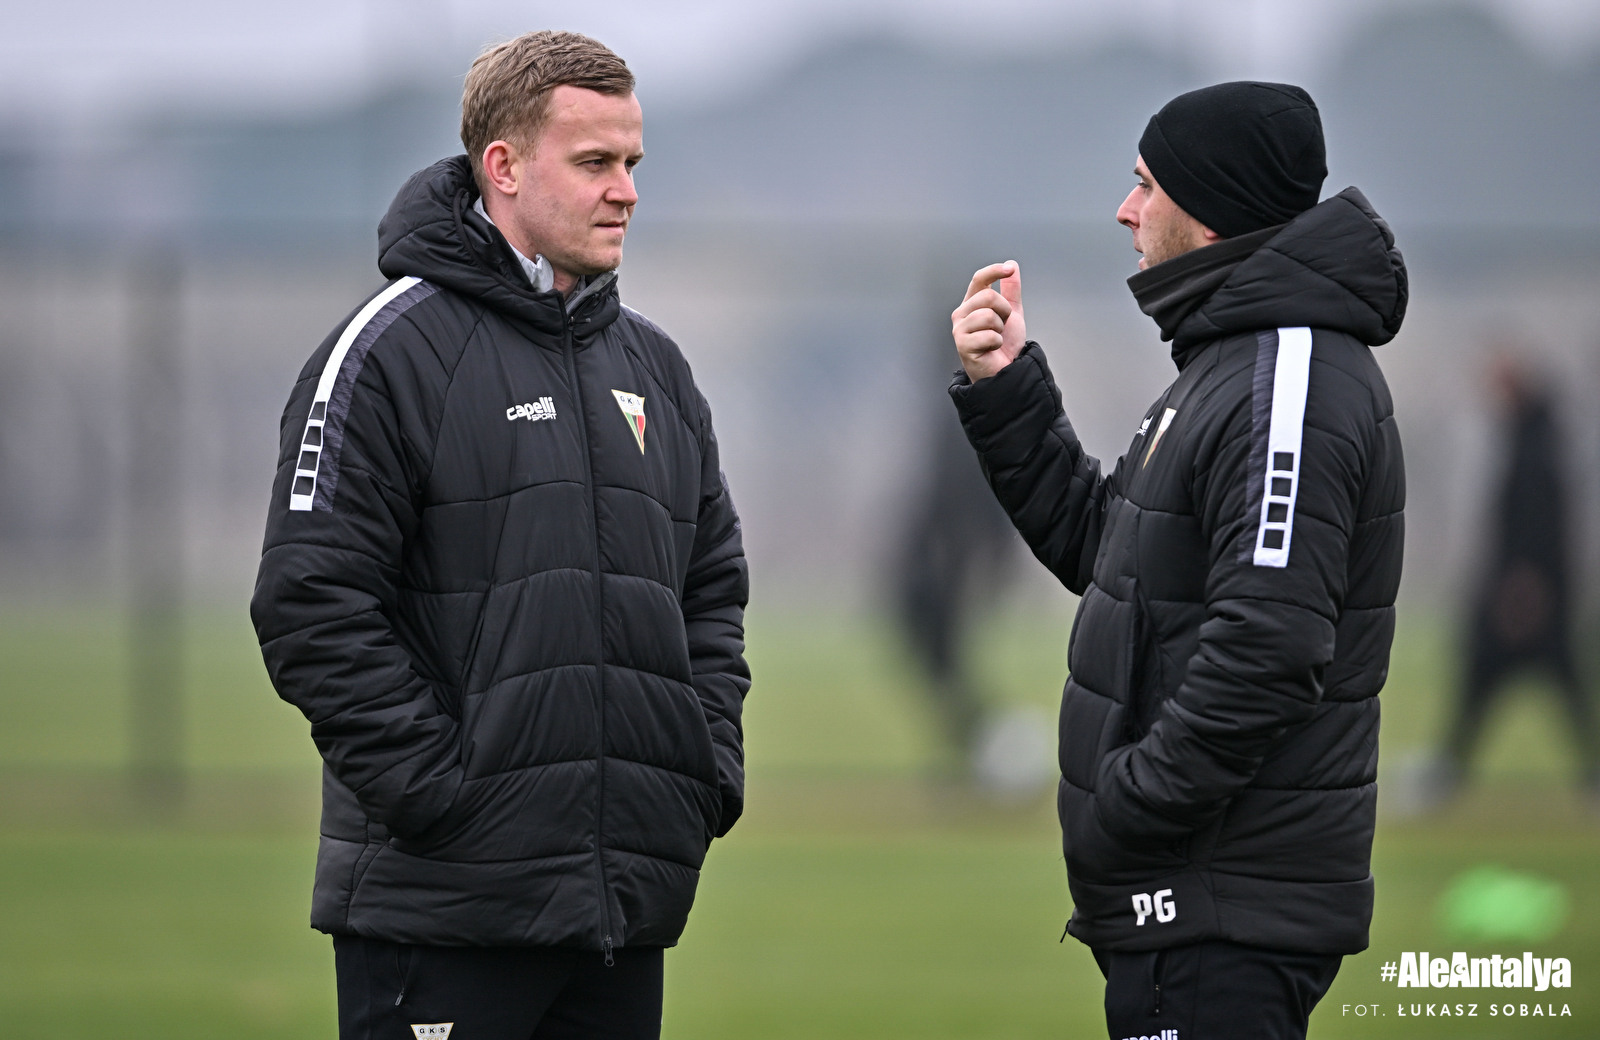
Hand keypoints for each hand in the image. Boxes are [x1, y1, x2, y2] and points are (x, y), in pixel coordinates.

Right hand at [951, 261, 1025, 381]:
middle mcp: (962, 314)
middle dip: (1005, 312)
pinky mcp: (962, 345)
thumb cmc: (1004, 344)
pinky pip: (989, 335)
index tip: (1009, 269)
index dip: (994, 271)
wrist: (1005, 369)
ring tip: (996, 338)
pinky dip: (997, 343)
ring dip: (1000, 329)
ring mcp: (960, 329)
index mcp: (972, 303)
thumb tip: (1012, 265)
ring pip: (989, 316)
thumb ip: (1011, 290)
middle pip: (988, 296)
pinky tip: (991, 349)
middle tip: (1002, 326)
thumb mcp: (1012, 312)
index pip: (979, 279)